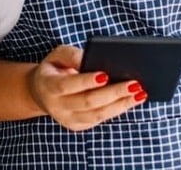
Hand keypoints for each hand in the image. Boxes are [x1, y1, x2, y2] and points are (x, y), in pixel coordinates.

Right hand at [28, 45, 147, 130]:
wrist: (40, 92)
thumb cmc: (54, 68)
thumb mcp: (57, 55)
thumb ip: (72, 55)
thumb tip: (90, 58)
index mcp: (49, 86)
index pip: (68, 85)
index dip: (86, 81)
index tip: (105, 75)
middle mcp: (58, 107)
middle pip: (88, 102)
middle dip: (113, 93)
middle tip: (135, 83)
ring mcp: (68, 119)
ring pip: (98, 115)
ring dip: (121, 105)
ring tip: (140, 93)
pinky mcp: (79, 126)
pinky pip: (100, 119)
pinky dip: (118, 109)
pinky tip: (132, 100)